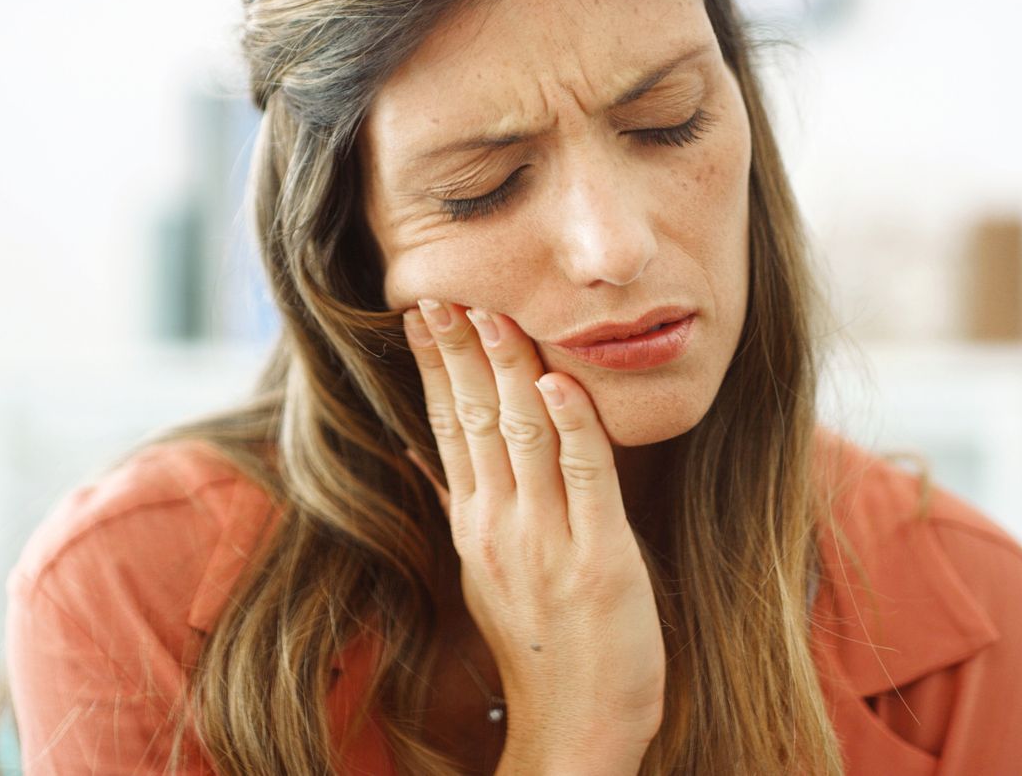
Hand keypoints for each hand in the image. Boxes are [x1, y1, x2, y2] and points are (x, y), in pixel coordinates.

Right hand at [402, 299, 665, 752]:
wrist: (577, 730)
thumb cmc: (544, 648)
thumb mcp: (488, 570)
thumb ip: (469, 504)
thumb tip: (433, 450)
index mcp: (474, 524)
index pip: (447, 426)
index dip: (435, 365)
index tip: (422, 311)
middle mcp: (499, 526)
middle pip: (475, 419)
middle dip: (459, 349)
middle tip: (444, 291)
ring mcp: (546, 542)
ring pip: (523, 434)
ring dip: (510, 367)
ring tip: (494, 314)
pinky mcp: (599, 560)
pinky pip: (585, 480)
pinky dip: (572, 426)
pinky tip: (559, 382)